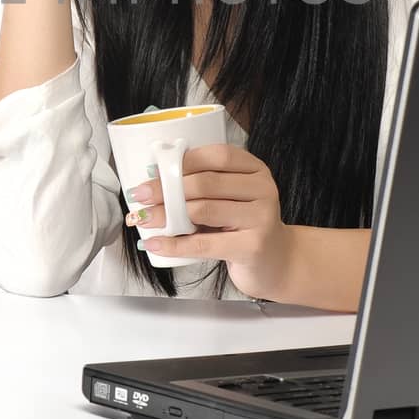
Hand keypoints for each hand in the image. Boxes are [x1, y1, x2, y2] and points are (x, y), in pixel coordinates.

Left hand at [125, 143, 293, 301]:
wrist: (277, 262)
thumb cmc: (246, 226)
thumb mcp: (233, 198)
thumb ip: (207, 186)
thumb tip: (155, 180)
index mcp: (255, 170)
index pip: (217, 156)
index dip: (183, 161)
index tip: (154, 171)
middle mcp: (263, 190)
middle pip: (206, 183)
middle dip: (167, 189)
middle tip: (141, 196)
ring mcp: (261, 218)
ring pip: (202, 210)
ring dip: (165, 215)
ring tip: (143, 218)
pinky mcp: (252, 246)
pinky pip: (204, 244)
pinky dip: (175, 244)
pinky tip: (155, 243)